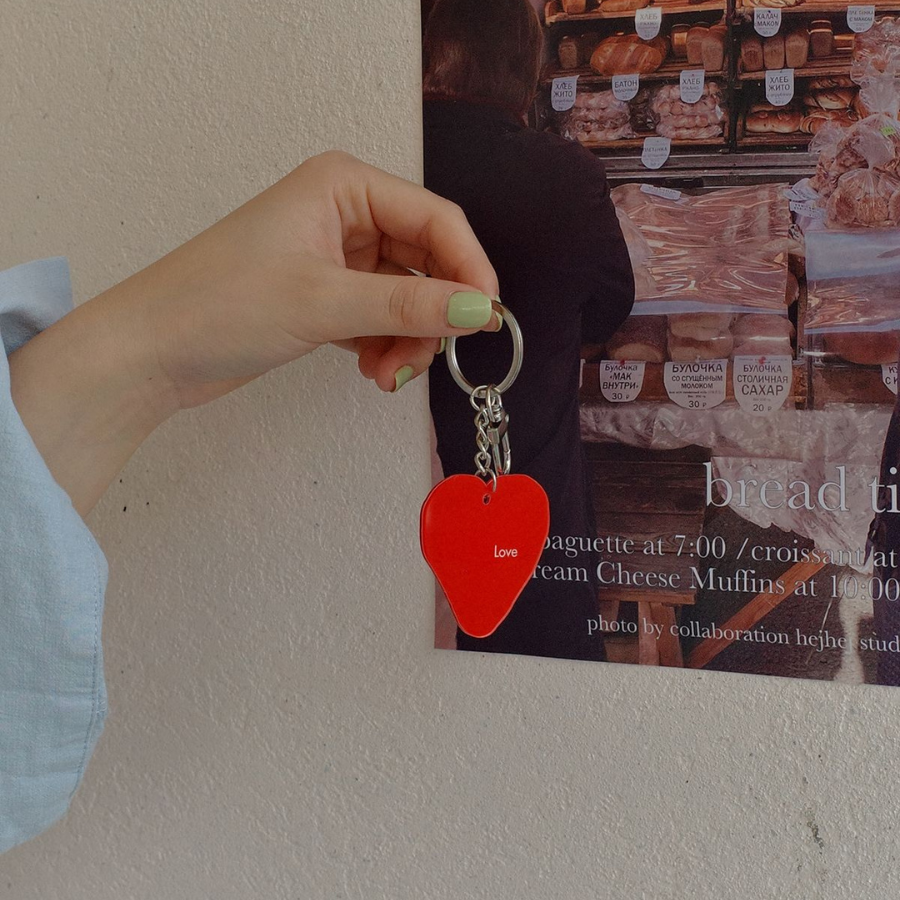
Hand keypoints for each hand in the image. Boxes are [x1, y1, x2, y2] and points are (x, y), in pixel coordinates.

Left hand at [9, 151, 499, 513]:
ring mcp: (335, 256)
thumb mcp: (324, 302)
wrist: (150, 352)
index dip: (469, 270)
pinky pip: (381, 317)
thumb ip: (409, 304)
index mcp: (344, 186)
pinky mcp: (325, 294)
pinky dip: (386, 346)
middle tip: (426, 360)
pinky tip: (373, 372)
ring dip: (409, 339)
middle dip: (432, 315)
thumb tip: (480, 311)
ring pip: (407, 296)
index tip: (486, 321)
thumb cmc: (217, 305)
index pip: (437, 220)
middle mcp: (344, 213)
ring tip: (386, 375)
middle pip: (427, 261)